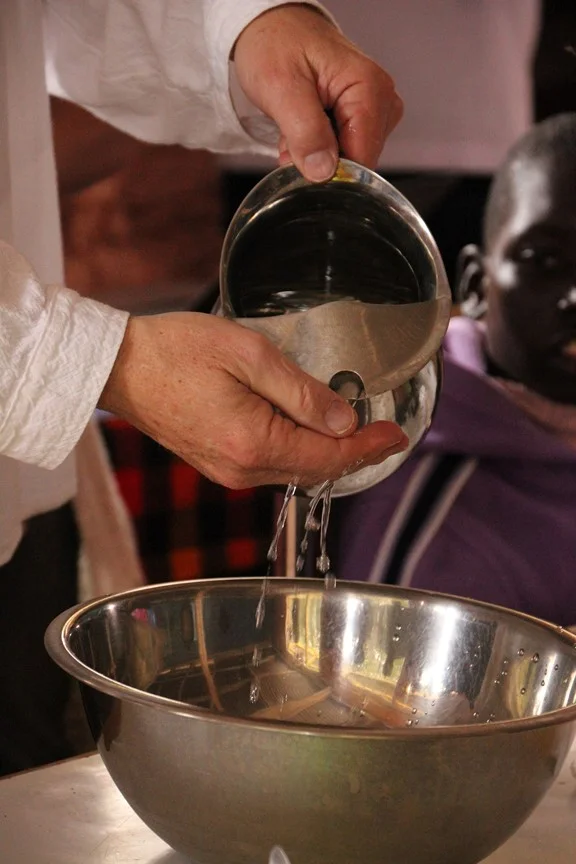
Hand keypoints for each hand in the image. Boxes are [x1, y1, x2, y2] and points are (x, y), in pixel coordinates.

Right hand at [99, 313, 407, 488]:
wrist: (122, 367)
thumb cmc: (178, 350)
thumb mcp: (250, 355)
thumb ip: (302, 392)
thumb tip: (343, 422)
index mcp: (255, 443)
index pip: (330, 456)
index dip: (369, 447)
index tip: (398, 434)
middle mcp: (243, 470)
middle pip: (317, 471)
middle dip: (356, 454)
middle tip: (386, 434)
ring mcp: (229, 472)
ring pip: (297, 472)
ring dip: (330, 456)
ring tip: (359, 433)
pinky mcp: (219, 465)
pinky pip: (274, 468)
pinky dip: (302, 455)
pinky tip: (313, 435)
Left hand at [233, 4, 402, 181]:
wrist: (271, 27)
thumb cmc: (276, 44)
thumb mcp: (281, 87)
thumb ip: (305, 132)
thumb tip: (324, 171)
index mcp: (370, 89)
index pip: (363, 158)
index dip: (330, 171)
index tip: (299, 159)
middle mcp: (381, 100)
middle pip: (357, 161)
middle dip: (319, 160)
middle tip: (290, 135)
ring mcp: (374, 109)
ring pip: (347, 158)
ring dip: (314, 153)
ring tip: (293, 126)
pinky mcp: (361, 116)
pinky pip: (342, 149)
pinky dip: (316, 146)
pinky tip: (302, 127)